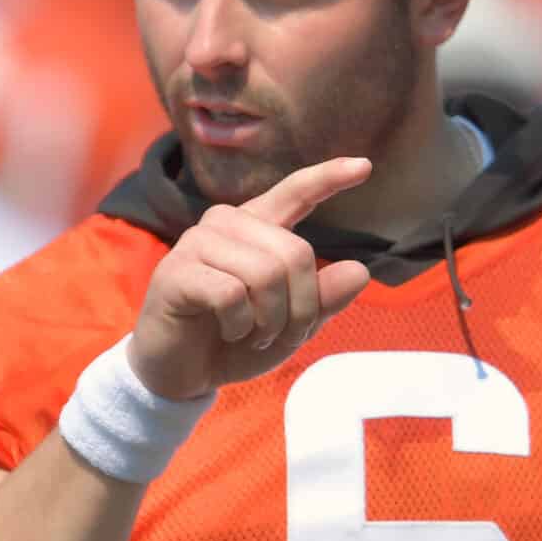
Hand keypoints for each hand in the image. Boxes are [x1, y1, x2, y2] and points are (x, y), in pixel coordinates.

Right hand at [128, 156, 374, 400]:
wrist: (180, 373)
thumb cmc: (234, 342)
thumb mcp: (290, 325)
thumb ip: (322, 299)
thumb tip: (360, 271)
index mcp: (256, 227)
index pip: (295, 193)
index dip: (328, 178)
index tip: (364, 166)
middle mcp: (226, 224)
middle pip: (296, 253)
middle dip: (301, 308)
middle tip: (280, 336)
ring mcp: (198, 242)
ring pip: (267, 274)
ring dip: (271, 322)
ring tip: (254, 336)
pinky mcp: (177, 271)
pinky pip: (232, 295)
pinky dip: (241, 326)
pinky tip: (227, 332)